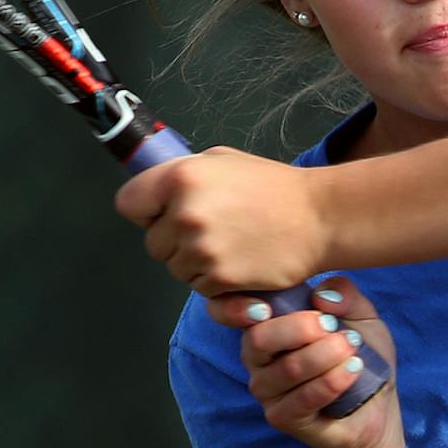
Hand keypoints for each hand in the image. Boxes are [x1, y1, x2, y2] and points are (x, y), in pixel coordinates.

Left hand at [113, 146, 328, 295]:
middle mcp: (185, 213)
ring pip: (174, 268)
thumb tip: (154, 190)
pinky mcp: (219, 278)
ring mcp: (201, 249)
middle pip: (152, 242)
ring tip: (228, 243)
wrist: (319, 218)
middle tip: (210, 228)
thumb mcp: (222, 160)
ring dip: (194, 262)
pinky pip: (198, 287)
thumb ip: (183, 173)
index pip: (128, 203)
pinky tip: (239, 260)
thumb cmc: (273, 187)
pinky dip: (214, 281)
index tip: (162, 211)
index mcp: (181, 178)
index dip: (145, 209)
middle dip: (173, 239)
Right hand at [208, 277, 400, 447]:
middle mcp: (256, 358)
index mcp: (265, 324)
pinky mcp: (282, 418)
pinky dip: (332, 381)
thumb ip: (345, 296)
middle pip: (258, 339)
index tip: (264, 307)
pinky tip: (353, 369)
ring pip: (288, 368)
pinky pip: (303, 399)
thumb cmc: (357, 354)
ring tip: (352, 349)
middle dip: (299, 328)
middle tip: (333, 326)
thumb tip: (321, 295)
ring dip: (326, 355)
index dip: (235, 308)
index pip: (227, 312)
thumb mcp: (361, 315)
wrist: (376, 406)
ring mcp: (266, 391)